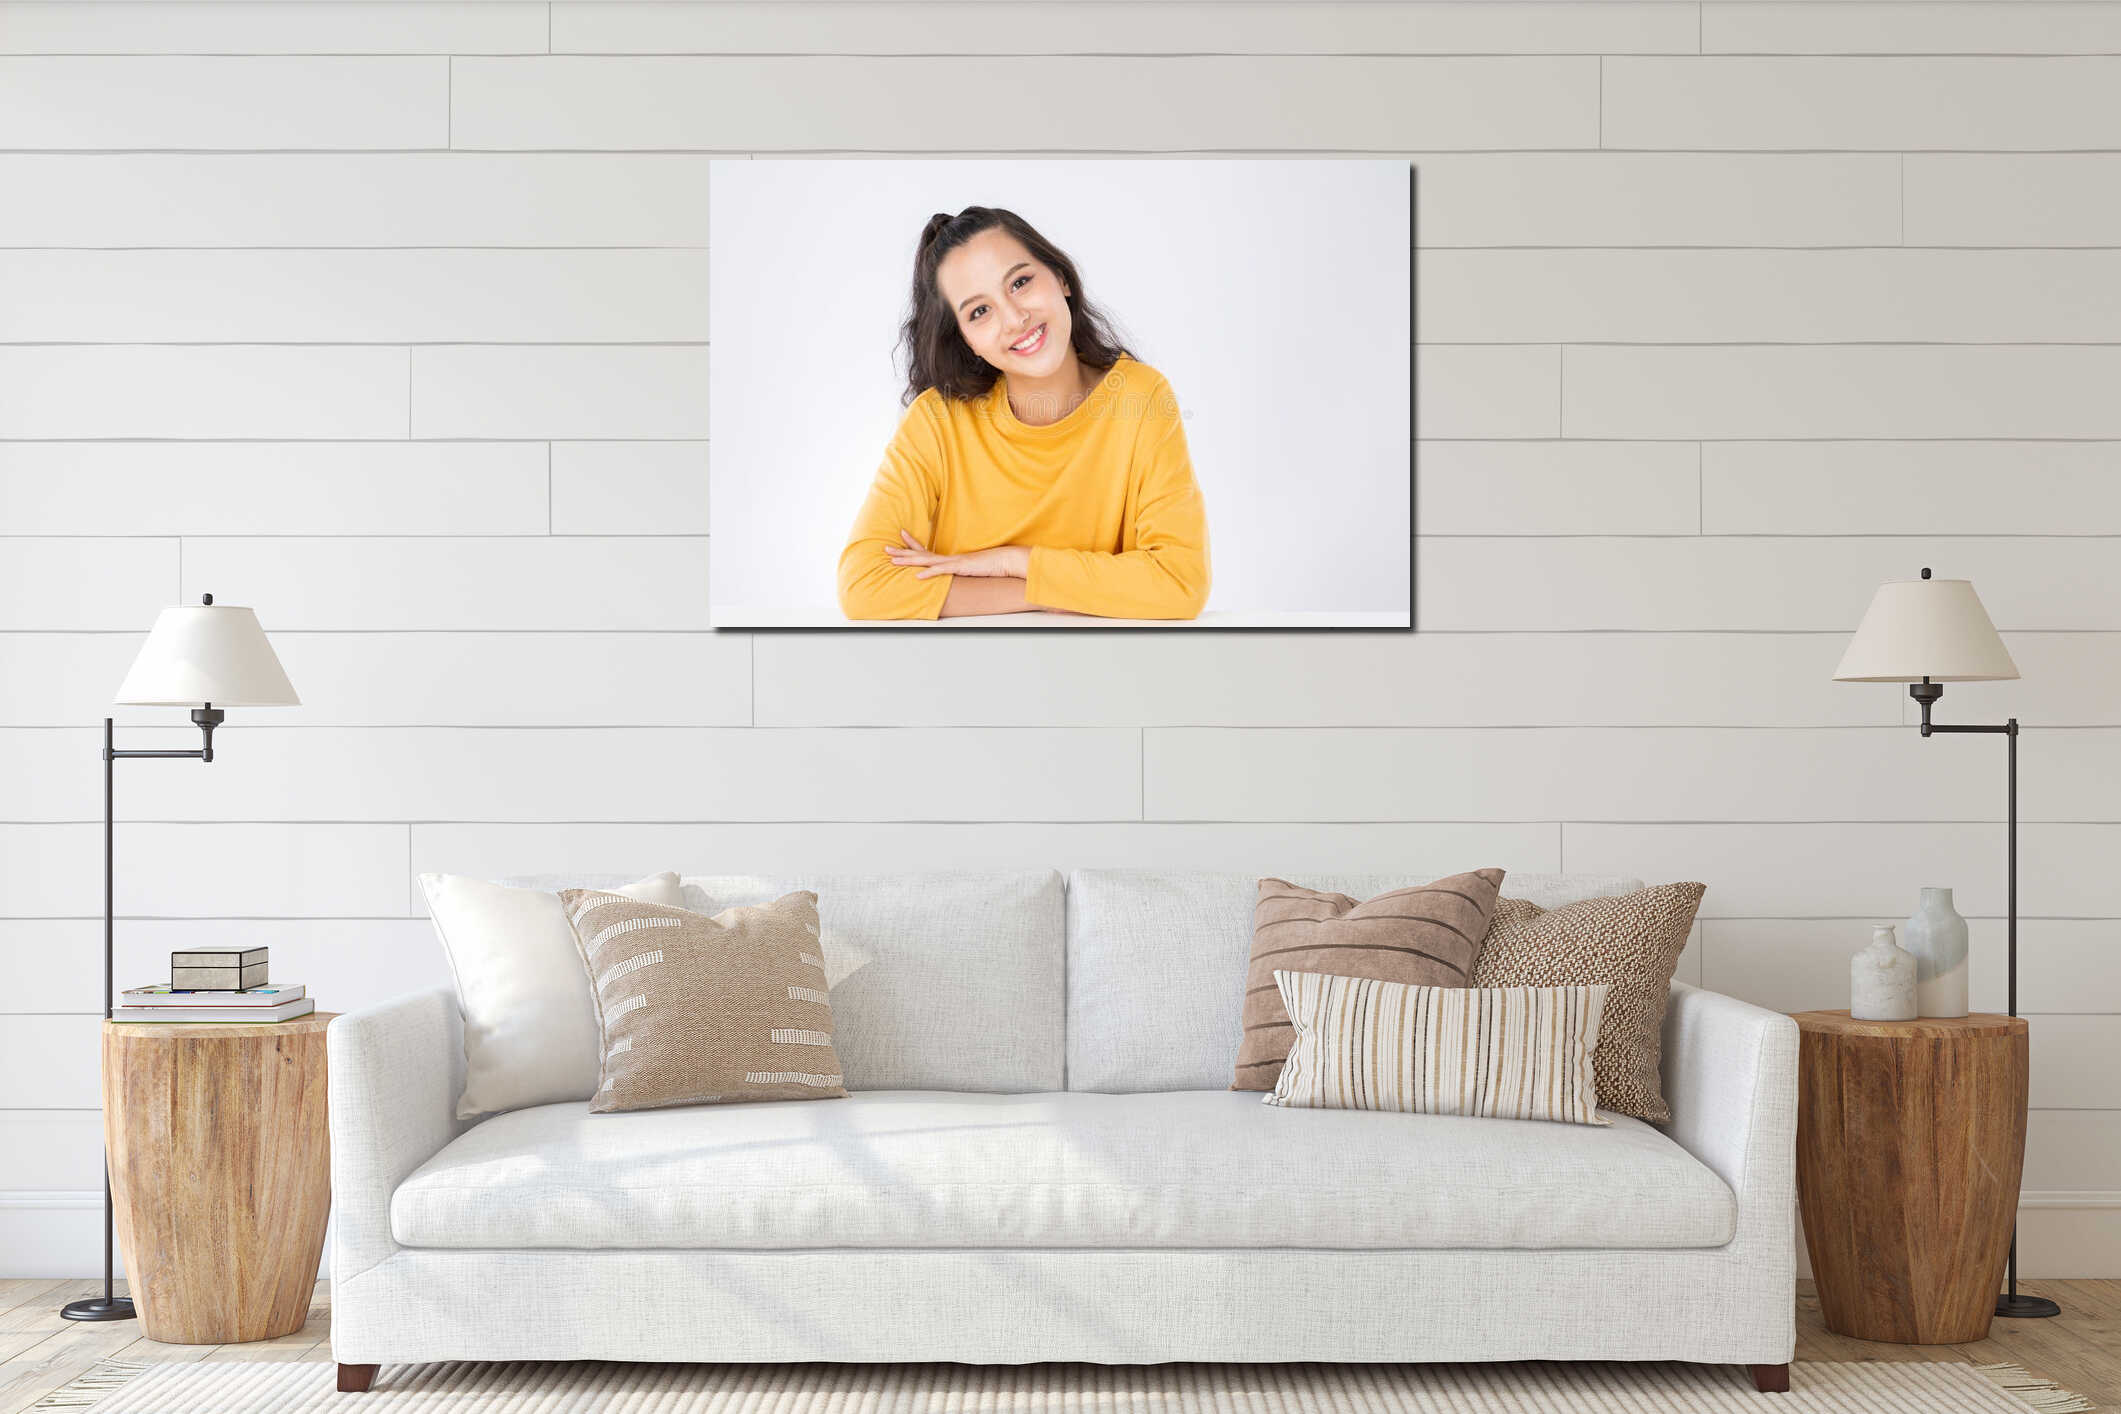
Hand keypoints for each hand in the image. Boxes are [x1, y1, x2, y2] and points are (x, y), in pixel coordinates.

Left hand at [886, 531, 1029, 579]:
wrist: (1006, 559)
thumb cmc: (992, 564)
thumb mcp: (974, 568)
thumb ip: (964, 569)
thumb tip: (959, 571)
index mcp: (951, 558)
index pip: (927, 549)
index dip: (912, 543)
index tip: (900, 535)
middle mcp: (949, 557)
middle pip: (921, 553)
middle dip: (902, 551)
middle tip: (885, 548)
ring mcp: (953, 562)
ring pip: (926, 560)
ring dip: (909, 560)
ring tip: (893, 560)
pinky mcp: (960, 568)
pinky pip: (941, 571)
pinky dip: (928, 573)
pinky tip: (916, 575)